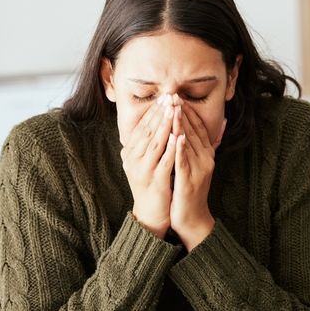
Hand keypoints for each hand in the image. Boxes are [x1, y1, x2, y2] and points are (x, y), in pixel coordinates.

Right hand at [122, 100, 177, 237]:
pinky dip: (172, 147)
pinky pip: (165, 160)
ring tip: (174, 110)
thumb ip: (146, 144)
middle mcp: (132, 160)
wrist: (150, 213)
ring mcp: (143, 170)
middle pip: (148, 131)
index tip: (163, 98)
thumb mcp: (144, 162)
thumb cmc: (151, 185)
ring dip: (166, 125)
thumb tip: (152, 123)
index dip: (152, 112)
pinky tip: (180, 135)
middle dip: (160, 113)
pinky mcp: (156, 180)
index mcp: (129, 153)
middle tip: (169, 97)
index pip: (141, 127)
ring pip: (155, 143)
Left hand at [170, 105, 223, 249]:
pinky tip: (175, 137)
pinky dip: (180, 149)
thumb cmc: (190, 190)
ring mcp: (199, 170)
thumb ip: (202, 144)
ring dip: (181, 125)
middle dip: (183, 113)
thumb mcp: (197, 164)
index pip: (198, 127)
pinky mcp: (190, 181)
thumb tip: (221, 123)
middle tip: (173, 96)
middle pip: (194, 132)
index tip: (177, 96)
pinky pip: (184, 162)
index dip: (189, 111)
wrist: (192, 218)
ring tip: (174, 109)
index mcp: (207, 154)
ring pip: (189, 143)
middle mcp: (206, 159)